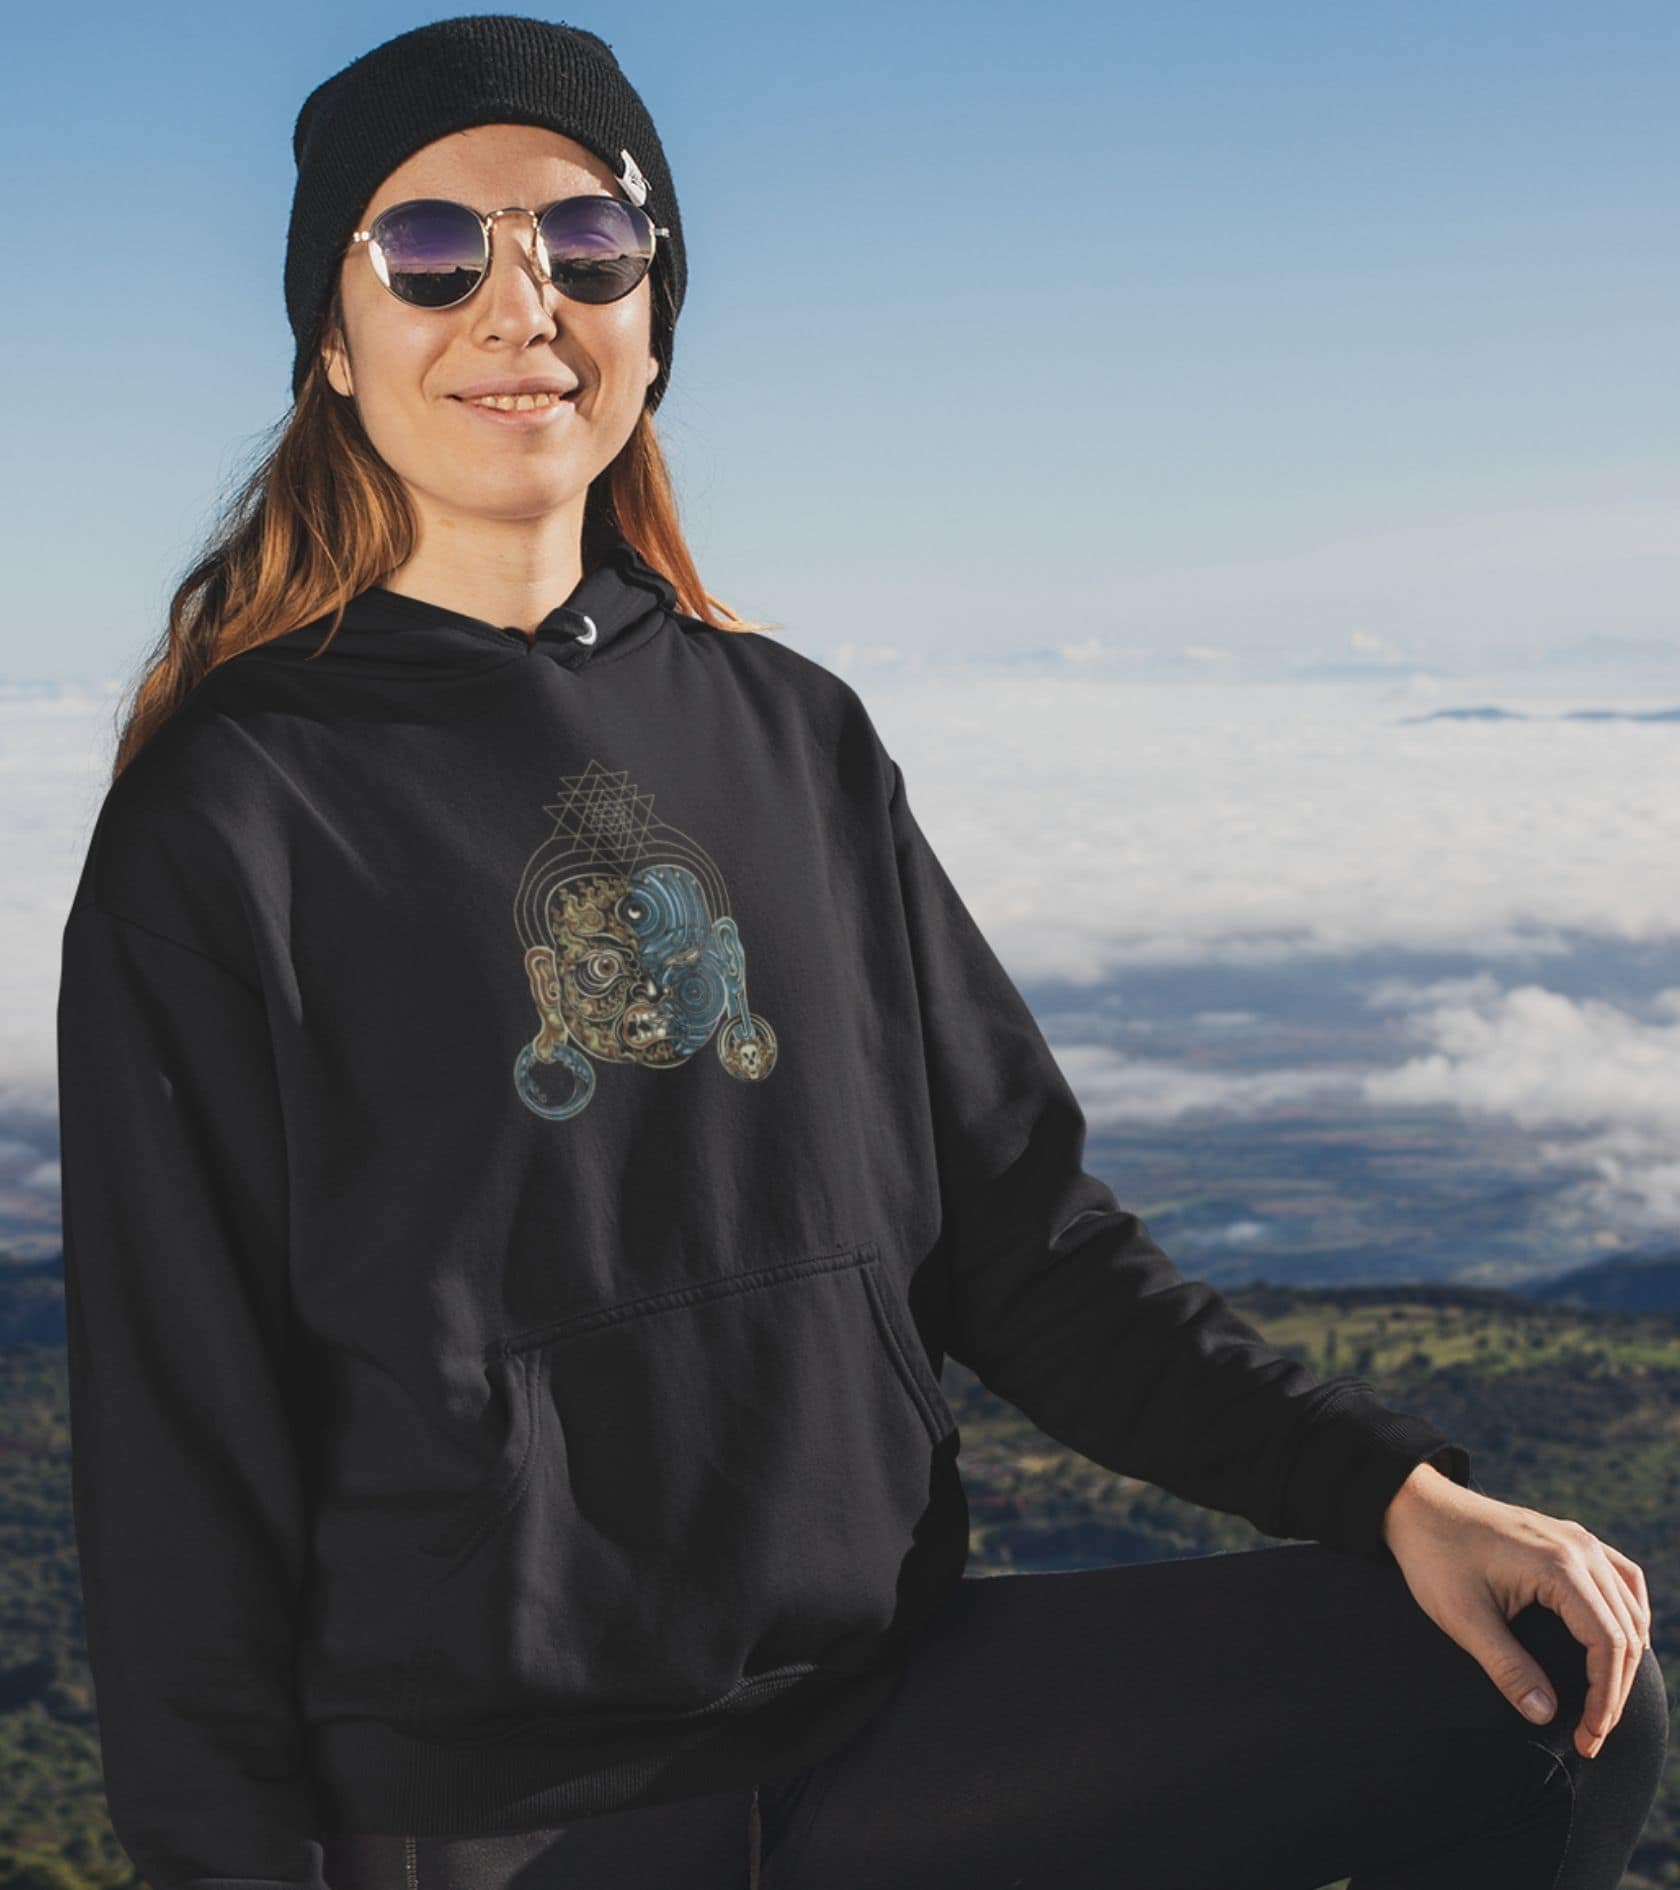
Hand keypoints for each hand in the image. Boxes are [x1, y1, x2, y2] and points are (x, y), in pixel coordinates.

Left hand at [1379, 1460, 1652, 1759]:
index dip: (1605, 1698)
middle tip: (1591, 1735)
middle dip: (1616, 1690)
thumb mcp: (1462, 1618)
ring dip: (1626, 1659)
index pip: (1608, 1643)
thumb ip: (1506, 1668)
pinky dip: (1629, 1617)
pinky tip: (1620, 1645)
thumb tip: (1546, 1714)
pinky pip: (1621, 1579)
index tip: (1587, 1738)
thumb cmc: (1434, 1557)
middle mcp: (1580, 1548)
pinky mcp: (1571, 1538)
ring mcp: (1579, 1539)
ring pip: (1630, 1608)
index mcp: (1558, 1565)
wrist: (1417, 1505)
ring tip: (1604, 1704)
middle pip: (1626, 1631)